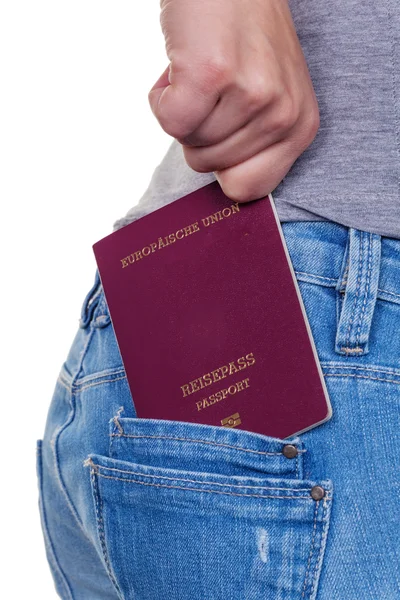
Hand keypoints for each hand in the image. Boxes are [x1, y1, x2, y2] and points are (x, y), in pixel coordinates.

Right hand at [148, 0, 319, 201]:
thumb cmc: (243, 37)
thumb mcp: (270, 97)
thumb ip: (258, 144)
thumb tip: (227, 188)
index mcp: (300, 127)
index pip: (248, 190)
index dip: (221, 167)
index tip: (221, 130)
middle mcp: (284, 115)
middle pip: (210, 168)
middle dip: (199, 131)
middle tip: (213, 86)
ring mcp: (251, 95)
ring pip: (188, 144)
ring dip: (182, 108)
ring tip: (201, 68)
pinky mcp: (213, 75)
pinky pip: (170, 122)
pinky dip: (162, 97)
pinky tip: (181, 66)